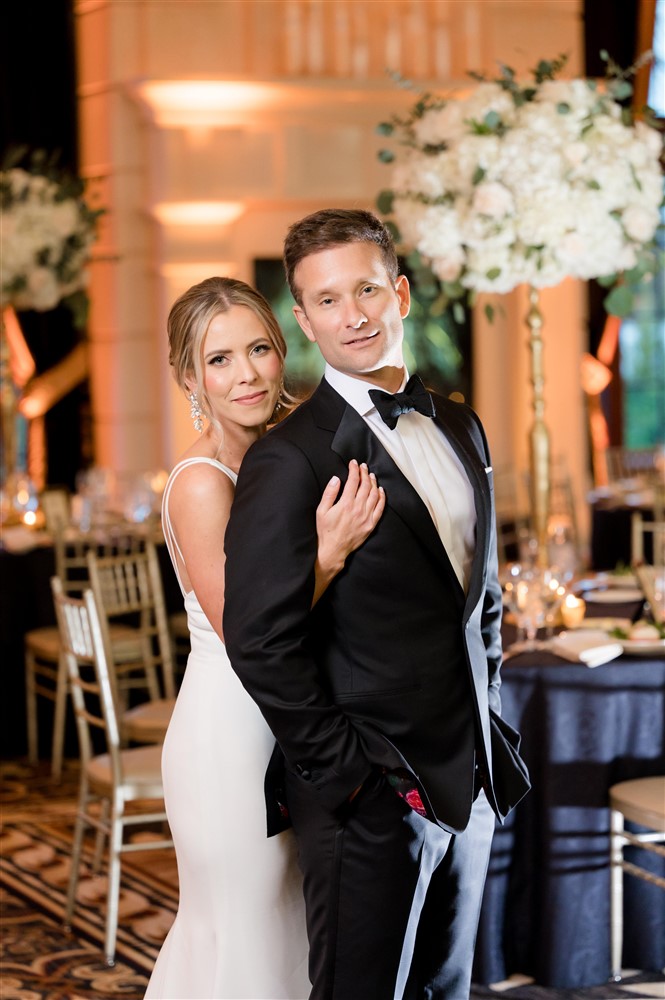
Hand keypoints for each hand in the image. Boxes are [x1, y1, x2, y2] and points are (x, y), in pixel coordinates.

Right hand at [315, 459, 384, 578]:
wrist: (333, 550)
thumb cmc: (325, 531)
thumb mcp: (321, 511)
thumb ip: (329, 493)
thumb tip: (335, 479)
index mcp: (345, 503)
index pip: (353, 481)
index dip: (354, 469)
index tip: (353, 463)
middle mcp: (358, 508)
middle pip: (365, 485)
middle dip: (364, 473)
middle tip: (363, 466)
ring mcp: (366, 517)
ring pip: (374, 495)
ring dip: (373, 483)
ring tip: (371, 475)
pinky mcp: (371, 524)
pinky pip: (380, 508)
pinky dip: (382, 497)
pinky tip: (381, 491)